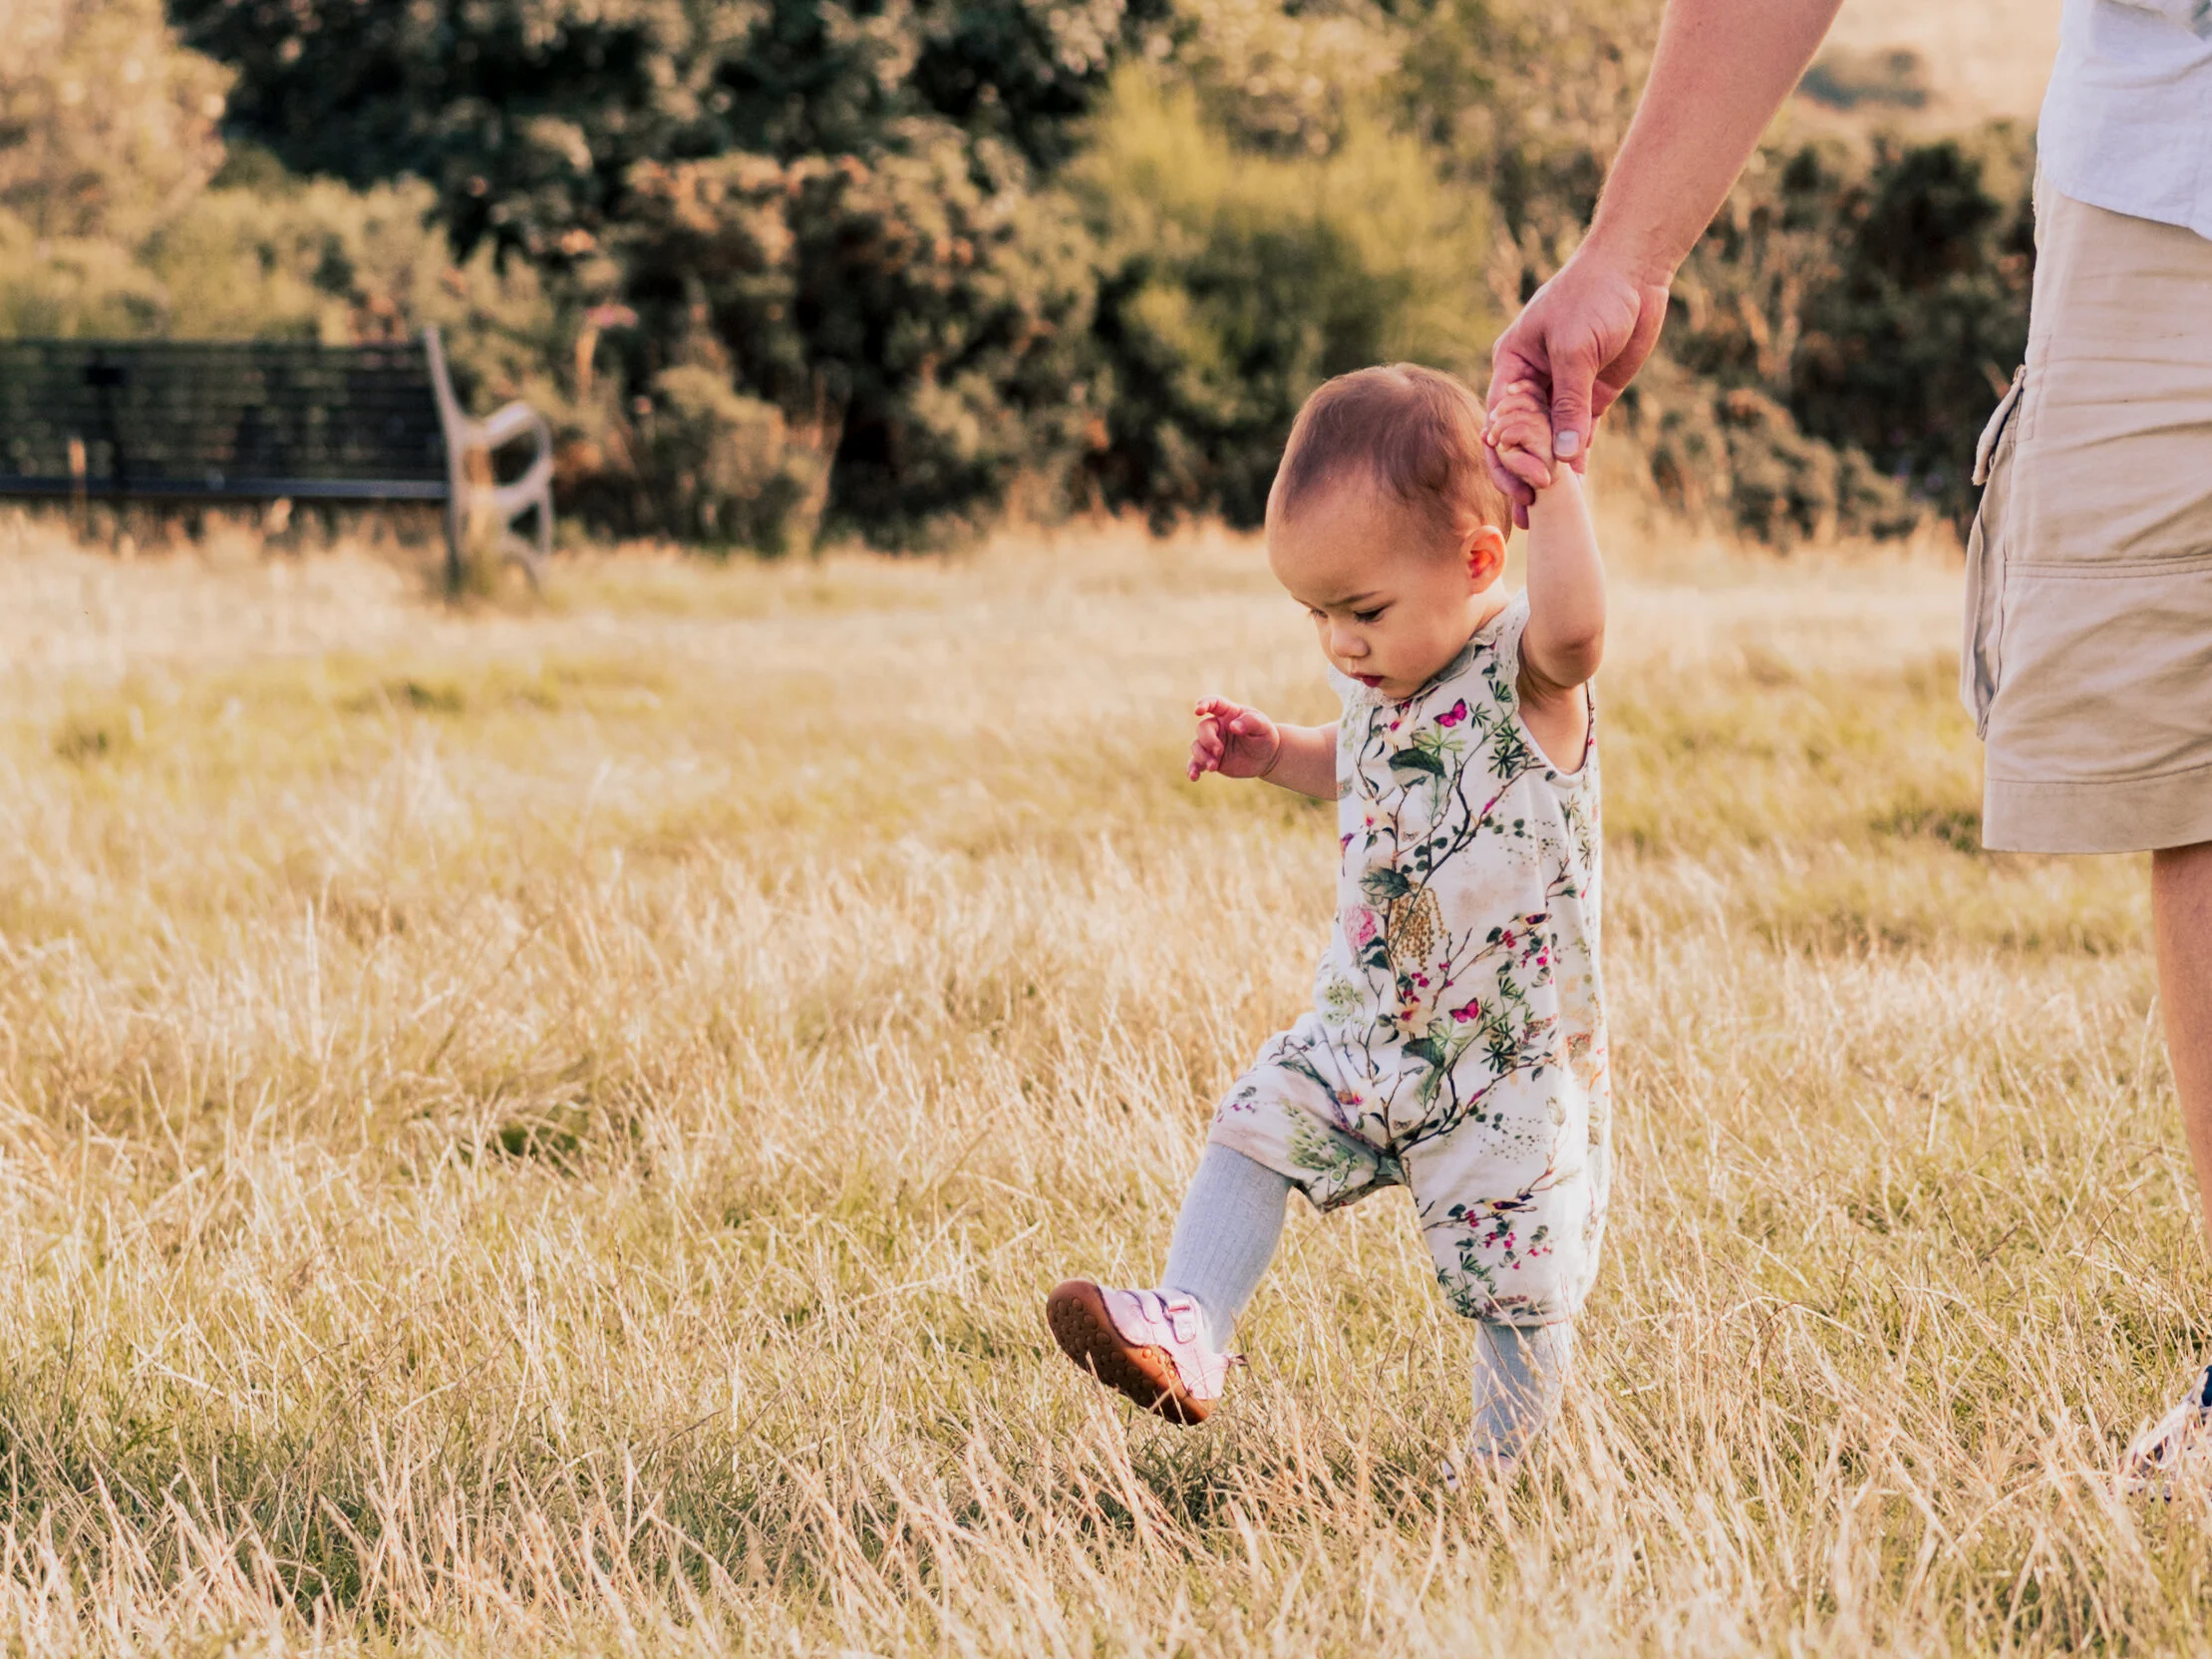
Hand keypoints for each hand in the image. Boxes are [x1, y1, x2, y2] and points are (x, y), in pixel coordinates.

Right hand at [1189, 697, 1281, 782]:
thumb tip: (1233, 726)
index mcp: (1229, 713)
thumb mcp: (1264, 727)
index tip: (1198, 711)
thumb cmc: (1265, 736)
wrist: (1266, 757)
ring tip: (1213, 767)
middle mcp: (1217, 726)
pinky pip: (1196, 763)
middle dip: (1208, 741)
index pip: (1214, 703)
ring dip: (1202, 757)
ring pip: (1197, 746)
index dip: (1204, 704)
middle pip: (1203, 729)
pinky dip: (1192, 769)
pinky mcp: (1211, 759)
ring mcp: (1212, 743)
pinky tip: (1193, 776)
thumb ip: (1251, 722)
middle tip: (1219, 752)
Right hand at [1484, 246, 1671, 524]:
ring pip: (1550, 442)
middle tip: (1529, 510)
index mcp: (1513, 366)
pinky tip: (1575, 489)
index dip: (1505, 457)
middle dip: (1522, 474)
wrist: (1634, 270)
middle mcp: (1532, 382)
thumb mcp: (1574, 350)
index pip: (1500, 421)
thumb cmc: (1592, 296)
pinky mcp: (1592, 395)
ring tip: (1546, 512)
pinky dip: (1577, 461)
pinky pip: (1579, 435)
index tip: (1520, 485)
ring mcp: (1563, 390)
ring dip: (1548, 475)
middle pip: (1520, 438)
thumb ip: (1568, 404)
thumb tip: (1564, 457)